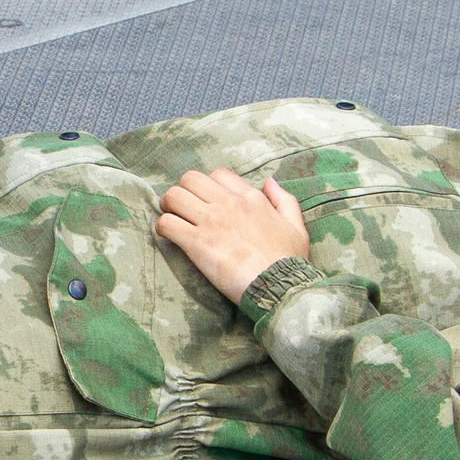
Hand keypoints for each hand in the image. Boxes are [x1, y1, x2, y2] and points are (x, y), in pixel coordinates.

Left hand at [155, 169, 309, 304]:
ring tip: (172, 219)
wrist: (279, 285)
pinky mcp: (197, 242)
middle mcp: (229, 203)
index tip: (206, 201)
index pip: (218, 174)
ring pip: (174, 196)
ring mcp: (212, 221)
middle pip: (190, 179)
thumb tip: (270, 181)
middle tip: (181, 208)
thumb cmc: (289, 260)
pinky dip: (162, 228)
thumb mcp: (296, 226)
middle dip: (182, 191)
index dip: (207, 185)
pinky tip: (168, 236)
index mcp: (251, 197)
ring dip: (168, 206)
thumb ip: (284, 200)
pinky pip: (167, 223)